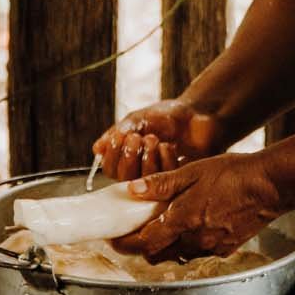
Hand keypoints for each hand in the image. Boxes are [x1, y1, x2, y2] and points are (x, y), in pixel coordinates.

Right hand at [92, 101, 228, 180]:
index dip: (112, 155)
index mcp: (126, 158)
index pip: (109, 168)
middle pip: (123, 179)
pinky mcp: (178, 180)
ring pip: (143, 181)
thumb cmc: (166, 116)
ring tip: (153, 139)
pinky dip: (163, 160)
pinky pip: (165, 178)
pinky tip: (168, 146)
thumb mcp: (139, 120)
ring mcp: (159, 178)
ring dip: (145, 158)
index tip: (120, 136)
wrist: (196, 114)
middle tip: (137, 138)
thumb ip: (119, 132)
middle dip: (128, 157)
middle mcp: (140, 172)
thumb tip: (97, 148)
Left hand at [113, 153, 284, 261]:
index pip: (144, 242)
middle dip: (144, 247)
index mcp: (182, 220)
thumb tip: (132, 190)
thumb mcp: (193, 172)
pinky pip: (198, 252)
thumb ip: (161, 184)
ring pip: (178, 255)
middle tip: (136, 233)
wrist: (270, 186)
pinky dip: (188, 244)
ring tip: (164, 228)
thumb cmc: (233, 174)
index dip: (126, 244)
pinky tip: (193, 227)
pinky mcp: (226, 249)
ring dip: (166, 246)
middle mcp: (194, 240)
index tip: (115, 240)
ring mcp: (211, 247)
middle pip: (158, 255)